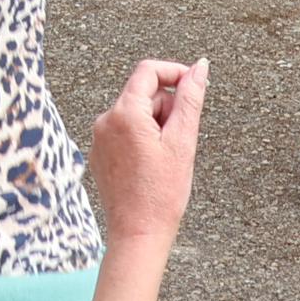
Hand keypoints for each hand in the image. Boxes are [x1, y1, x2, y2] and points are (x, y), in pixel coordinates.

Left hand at [82, 57, 210, 254]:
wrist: (138, 233)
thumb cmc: (162, 193)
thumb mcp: (183, 141)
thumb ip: (190, 98)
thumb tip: (199, 66)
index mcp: (124, 112)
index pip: (148, 71)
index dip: (174, 72)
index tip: (194, 86)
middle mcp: (105, 120)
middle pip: (143, 94)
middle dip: (167, 109)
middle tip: (180, 142)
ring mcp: (99, 137)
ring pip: (136, 114)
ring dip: (156, 126)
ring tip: (166, 159)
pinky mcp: (100, 153)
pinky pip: (124, 132)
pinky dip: (142, 139)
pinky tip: (151, 167)